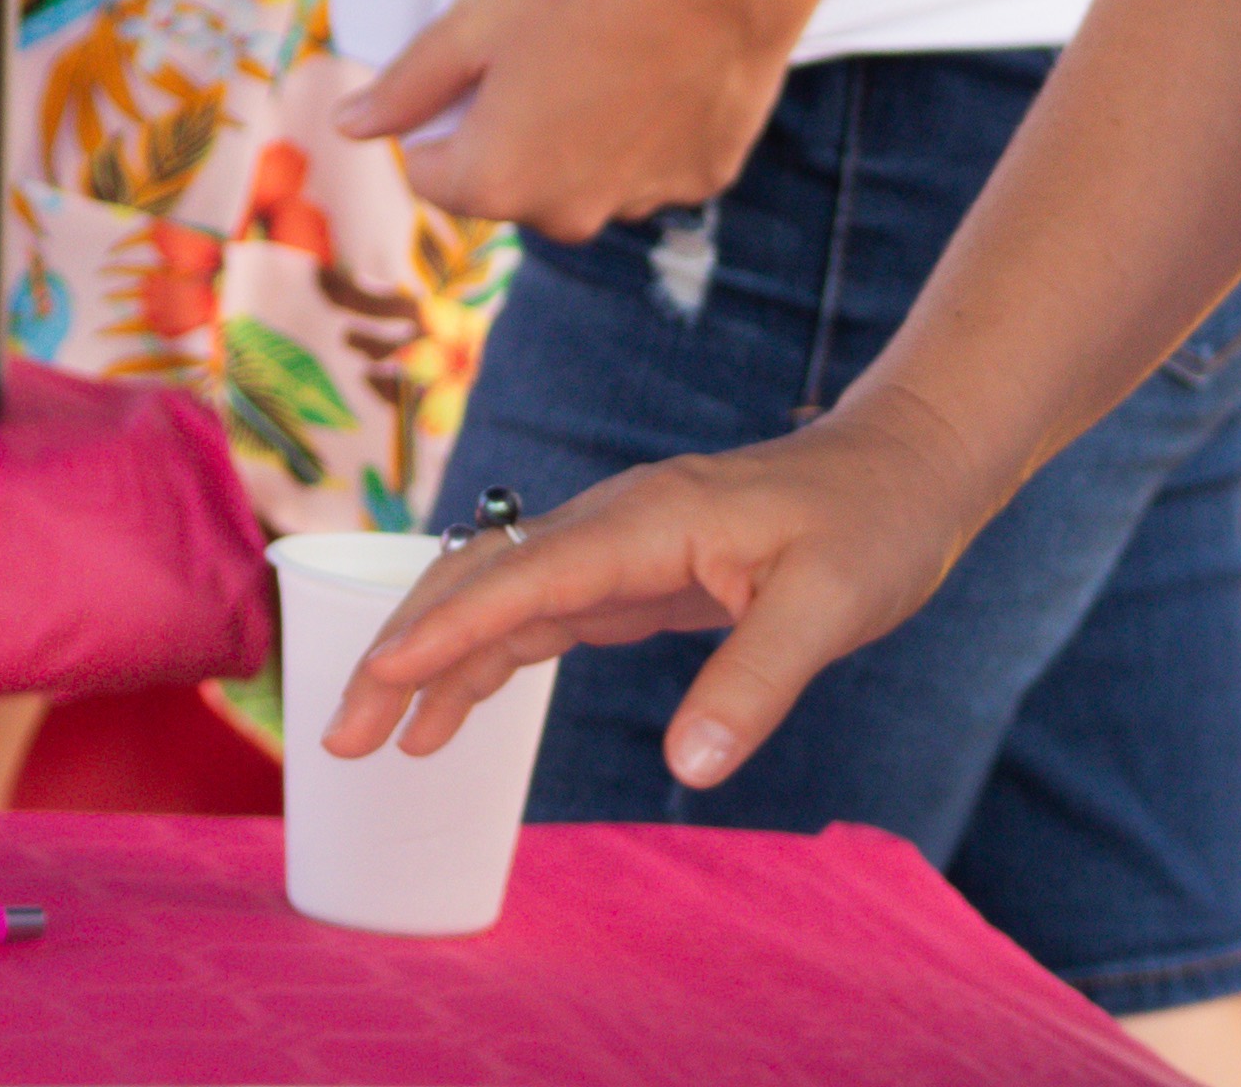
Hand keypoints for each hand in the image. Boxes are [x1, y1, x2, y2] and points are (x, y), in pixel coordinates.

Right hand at [320, 388, 995, 790]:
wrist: (901, 469)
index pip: (518, 579)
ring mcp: (613, 547)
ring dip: (429, 662)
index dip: (442, 631)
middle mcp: (609, 527)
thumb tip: (687, 771)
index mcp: (642, 523)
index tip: (376, 679)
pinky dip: (482, 659)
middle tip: (339, 736)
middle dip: (401, 653)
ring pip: (493, 599)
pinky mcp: (629, 574)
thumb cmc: (870, 528)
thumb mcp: (828, 610)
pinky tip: (451, 710)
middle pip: (476, 584)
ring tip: (375, 740)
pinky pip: (532, 615)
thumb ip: (753, 685)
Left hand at [334, 0, 814, 242]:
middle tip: (545, 51)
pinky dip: (639, 133)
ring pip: (577, 180)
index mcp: (493, 182)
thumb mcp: (476, 22)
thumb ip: (406, 84)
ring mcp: (637, 206)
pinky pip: (643, 167)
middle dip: (508, 131)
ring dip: (576, 137)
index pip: (430, 171)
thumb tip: (348, 127)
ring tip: (605, 56)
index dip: (443, 114)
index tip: (481, 62)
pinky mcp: (697, 184)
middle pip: (505, 183)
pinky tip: (656, 73)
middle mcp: (563, 216)